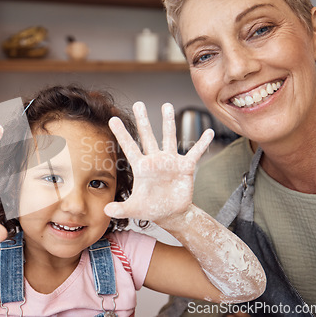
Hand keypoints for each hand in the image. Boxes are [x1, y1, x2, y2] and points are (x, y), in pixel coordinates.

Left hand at [104, 102, 213, 224]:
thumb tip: (106, 210)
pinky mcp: (185, 167)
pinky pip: (195, 153)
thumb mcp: (134, 209)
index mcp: (141, 167)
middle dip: (143, 120)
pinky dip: (202, 143)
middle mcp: (155, 160)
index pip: (129, 147)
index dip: (121, 133)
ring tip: (167, 105)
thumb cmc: (150, 209)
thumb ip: (121, 208)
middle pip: (147, 136)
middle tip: (138, 103)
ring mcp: (170, 161)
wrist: (170, 214)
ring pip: (169, 138)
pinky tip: (209, 132)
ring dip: (168, 122)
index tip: (113, 118)